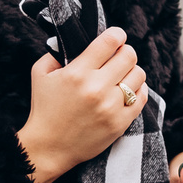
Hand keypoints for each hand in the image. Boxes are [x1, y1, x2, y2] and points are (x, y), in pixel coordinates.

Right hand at [20, 26, 145, 182]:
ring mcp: (111, 107)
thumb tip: (73, 40)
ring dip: (132, 71)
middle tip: (118, 57)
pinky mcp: (120, 123)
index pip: (110, 41)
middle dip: (125, 52)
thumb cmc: (44, 109)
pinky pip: (142, 98)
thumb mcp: (40, 74)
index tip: (116, 36)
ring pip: (139, 75)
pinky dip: (138, 90)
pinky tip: (128, 90)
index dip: (117, 34)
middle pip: (129, 55)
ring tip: (123, 75)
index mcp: (77, 72)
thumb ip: (55, 52)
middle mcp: (96, 88)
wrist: (49, 147)